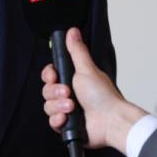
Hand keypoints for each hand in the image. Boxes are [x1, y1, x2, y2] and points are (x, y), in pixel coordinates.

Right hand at [41, 27, 147, 153]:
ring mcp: (67, 110)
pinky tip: (68, 118)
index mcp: (73, 79)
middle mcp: (69, 94)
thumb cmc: (103, 96)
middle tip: (68, 92)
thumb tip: (72, 31)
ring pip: (48, 106)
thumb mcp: (86, 69)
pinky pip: (52, 121)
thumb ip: (76, 51)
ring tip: (72, 107)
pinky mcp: (67, 125)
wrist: (109, 121)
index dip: (49, 76)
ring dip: (59, 106)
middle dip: (56, 92)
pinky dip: (59, 120)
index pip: (50, 75)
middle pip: (46, 91)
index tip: (54, 76)